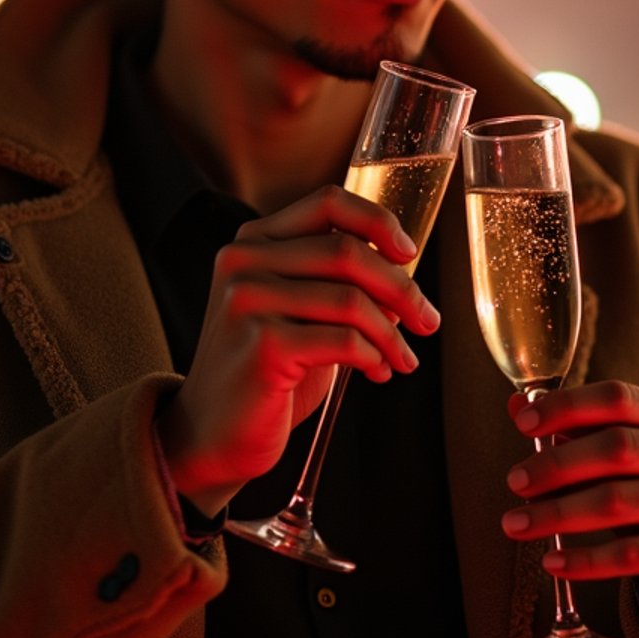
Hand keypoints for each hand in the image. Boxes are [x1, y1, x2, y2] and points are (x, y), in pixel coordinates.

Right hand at [156, 184, 440, 515]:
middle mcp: (244, 261)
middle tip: (428, 321)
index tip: (409, 254)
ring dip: (392, 333)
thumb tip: (403, 273)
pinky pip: (344, 340)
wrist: (210, 435)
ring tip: (402, 357)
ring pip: (352, 299)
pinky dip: (373, 357)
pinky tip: (376, 372)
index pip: (328, 203)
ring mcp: (248, 300)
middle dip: (402, 288)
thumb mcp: (297, 313)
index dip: (379, 221)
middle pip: (348, 251)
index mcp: (254, 241)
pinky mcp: (263, 344)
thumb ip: (335, 282)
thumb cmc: (264, 373)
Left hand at [501, 380, 638, 637]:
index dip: (567, 406)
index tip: (521, 425)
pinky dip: (585, 560)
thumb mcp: (615, 449)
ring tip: (515, 524)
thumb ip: (570, 425)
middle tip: (514, 482)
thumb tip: (516, 404)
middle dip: (556, 464)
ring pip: (617, 502)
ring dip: (557, 514)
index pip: (617, 397)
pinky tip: (551, 561)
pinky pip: (630, 555)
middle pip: (617, 448)